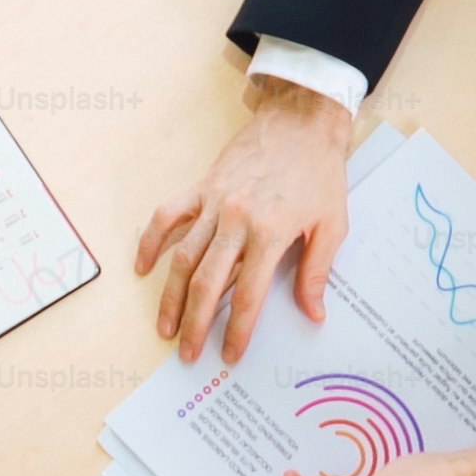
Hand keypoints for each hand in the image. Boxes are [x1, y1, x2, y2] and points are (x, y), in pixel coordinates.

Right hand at [137, 79, 354, 362]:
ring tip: (165, 326)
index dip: (238, 330)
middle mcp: (236, 220)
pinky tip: (143, 267)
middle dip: (195, 324)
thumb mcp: (332, 224)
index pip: (248, 294)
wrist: (301, 121)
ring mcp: (214, 203)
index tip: (230, 354)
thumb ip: (316, 271)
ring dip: (170, 296)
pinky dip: (151, 242)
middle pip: (207, 283)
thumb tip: (313, 312)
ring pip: (182, 257)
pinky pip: (167, 216)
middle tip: (188, 353)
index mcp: (270, 232)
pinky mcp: (202, 187)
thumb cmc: (319, 172)